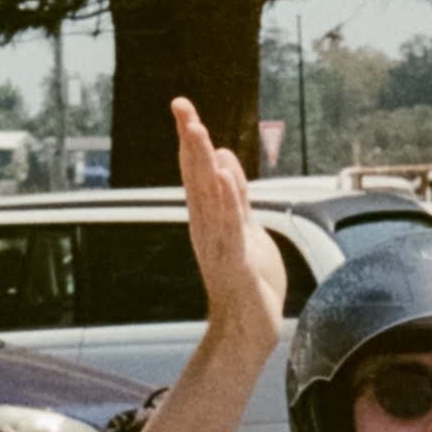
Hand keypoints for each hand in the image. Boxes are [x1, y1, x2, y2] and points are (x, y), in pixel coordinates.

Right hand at [172, 96, 287, 361]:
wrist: (250, 326)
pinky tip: (224, 179)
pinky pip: (230, 227)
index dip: (191, 137)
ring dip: (204, 164)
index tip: (182, 105)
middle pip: (197, 176)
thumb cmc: (248, 278)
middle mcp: (207, 225)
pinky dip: (227, 203)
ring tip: (199, 131)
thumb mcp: (245, 225)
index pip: (197, 169)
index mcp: (209, 215)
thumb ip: (236, 193)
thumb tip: (223, 156)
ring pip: (209, 196)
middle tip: (181, 106)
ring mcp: (218, 243)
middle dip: (191, 140)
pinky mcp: (235, 261)